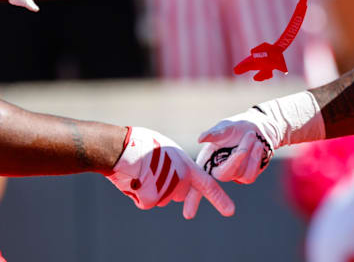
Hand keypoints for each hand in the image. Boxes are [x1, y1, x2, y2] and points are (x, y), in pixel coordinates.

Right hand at [107, 126, 235, 216]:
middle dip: (167, 186)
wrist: (124, 149)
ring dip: (151, 189)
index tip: (230, 210)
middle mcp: (181, 181)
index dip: (219, 198)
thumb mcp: (167, 150)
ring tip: (141, 172)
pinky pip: (145, 202)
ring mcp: (168, 192)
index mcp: (187, 167)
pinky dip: (138, 194)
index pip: (208, 185)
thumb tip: (174, 175)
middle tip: (153, 171)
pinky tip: (134, 180)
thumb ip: (176, 165)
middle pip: (177, 193)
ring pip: (160, 198)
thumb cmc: (143, 144)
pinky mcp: (153, 200)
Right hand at [181, 109, 278, 218]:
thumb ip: (214, 134)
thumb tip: (201, 138)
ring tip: (251, 135)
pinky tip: (257, 146)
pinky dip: (255, 158)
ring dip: (248, 150)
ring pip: (239, 173)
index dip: (192, 198)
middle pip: (222, 177)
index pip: (195, 180)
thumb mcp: (225, 128)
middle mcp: (217, 171)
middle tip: (243, 149)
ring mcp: (233, 175)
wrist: (257, 129)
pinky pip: (250, 175)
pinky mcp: (246, 177)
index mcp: (206, 160)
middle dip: (234, 163)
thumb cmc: (235, 128)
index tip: (188, 215)